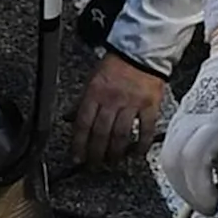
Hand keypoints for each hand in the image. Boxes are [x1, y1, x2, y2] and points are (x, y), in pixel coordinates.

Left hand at [71, 49, 166, 168]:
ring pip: (120, 135)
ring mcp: (131, 103)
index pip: (83, 124)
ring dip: (115, 153)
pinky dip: (141, 144)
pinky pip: (145, 129)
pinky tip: (136, 154)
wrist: (141, 52)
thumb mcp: (92, 80)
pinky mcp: (150, 105)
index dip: (79, 144)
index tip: (77, 158)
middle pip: (101, 133)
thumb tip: (67, 119)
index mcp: (94, 93)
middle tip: (94, 165)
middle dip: (96, 153)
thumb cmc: (115, 67)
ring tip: (112, 163)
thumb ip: (81, 102)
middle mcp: (111, 100)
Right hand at [156, 16, 217, 214]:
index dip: (201, 190)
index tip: (217, 205)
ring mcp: (187, 110)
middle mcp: (197, 115)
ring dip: (179, 179)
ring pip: (166, 154)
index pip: (196, 162)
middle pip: (174, 163)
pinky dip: (178, 163)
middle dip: (188, 192)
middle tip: (210, 206)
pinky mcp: (186, 108)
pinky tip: (197, 172)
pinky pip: (170, 141)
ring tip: (202, 193)